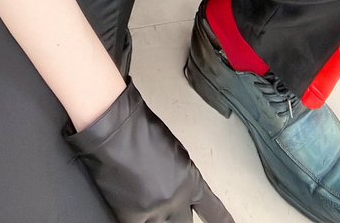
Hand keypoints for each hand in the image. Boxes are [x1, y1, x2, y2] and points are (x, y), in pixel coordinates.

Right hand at [62, 75, 234, 222]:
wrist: (116, 130)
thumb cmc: (140, 126)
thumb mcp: (171, 148)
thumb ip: (176, 171)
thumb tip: (171, 181)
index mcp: (190, 179)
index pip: (213, 209)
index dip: (222, 221)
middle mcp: (176, 199)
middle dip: (181, 220)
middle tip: (173, 210)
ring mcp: (154, 210)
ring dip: (158, 219)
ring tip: (151, 203)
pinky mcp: (131, 215)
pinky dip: (139, 220)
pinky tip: (134, 213)